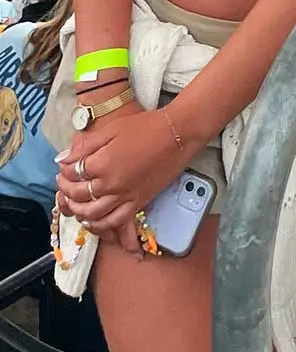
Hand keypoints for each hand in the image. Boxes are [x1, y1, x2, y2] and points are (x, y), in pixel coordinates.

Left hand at [56, 102, 186, 243]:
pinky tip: (91, 220)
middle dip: (67, 190)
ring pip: (92, 214)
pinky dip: (99, 225)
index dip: (64, 171)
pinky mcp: (138, 202)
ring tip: (73, 203)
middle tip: (64, 184)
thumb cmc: (146, 126)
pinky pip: (114, 222)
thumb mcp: (111, 129)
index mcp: (102, 163)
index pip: (73, 173)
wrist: (176, 133)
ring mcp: (125, 196)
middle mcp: (111, 184)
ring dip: (78, 210)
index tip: (63, 168)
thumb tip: (62, 159)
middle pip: (79, 195)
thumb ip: (86, 146)